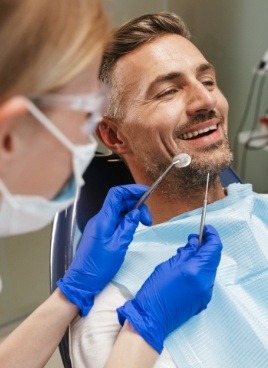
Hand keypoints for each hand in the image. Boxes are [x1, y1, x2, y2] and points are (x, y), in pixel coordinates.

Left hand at [57, 184, 151, 315]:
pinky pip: (115, 220)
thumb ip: (128, 226)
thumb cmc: (98, 266)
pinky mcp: (101, 233)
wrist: (82, 281)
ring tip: (145, 224)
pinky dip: (127, 220)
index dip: (131, 190)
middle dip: (136, 204)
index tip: (146, 193)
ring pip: (118, 211)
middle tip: (149, 219)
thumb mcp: (118, 246)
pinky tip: (134, 228)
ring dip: (133, 213)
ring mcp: (100, 225)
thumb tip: (137, 212)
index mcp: (103, 219)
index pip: (116, 194)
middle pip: (119, 201)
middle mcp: (100, 219)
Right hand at [117, 225, 221, 353]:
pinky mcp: (203, 300)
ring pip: (210, 269)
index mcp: (197, 271)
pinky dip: (200, 270)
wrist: (152, 318)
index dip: (212, 235)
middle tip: (193, 239)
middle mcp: (206, 282)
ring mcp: (206, 293)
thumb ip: (185, 253)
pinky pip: (206, 280)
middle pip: (213, 258)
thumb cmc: (155, 289)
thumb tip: (195, 242)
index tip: (206, 229)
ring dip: (203, 259)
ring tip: (187, 254)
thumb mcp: (168, 265)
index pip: (214, 248)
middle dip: (206, 246)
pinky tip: (187, 269)